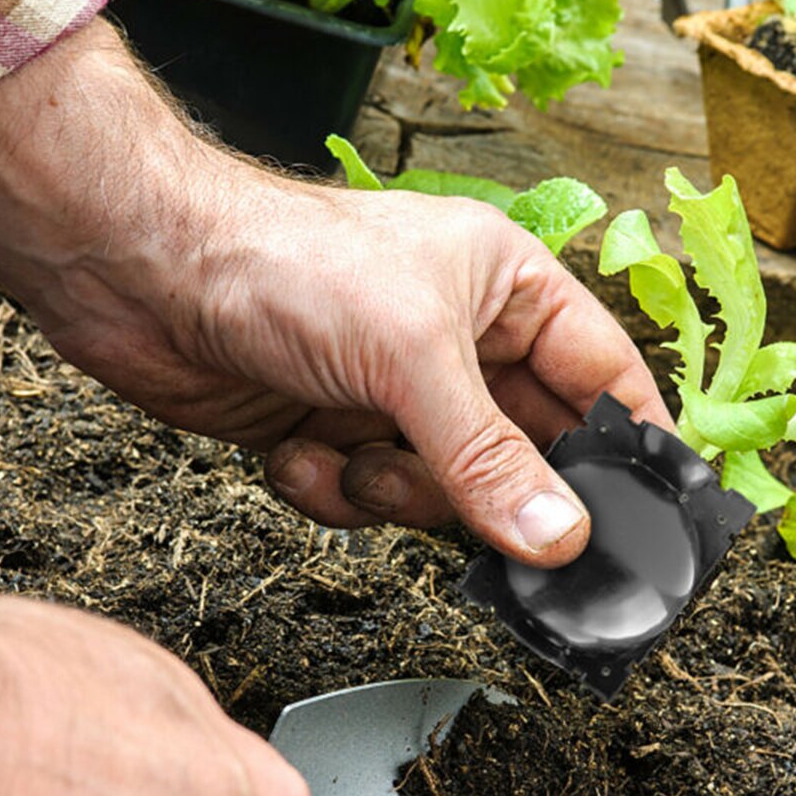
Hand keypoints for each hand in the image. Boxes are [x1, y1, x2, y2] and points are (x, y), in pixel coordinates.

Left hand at [0, 21, 673, 567]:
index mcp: (508, 292)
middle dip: (493, 490)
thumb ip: (490, 458)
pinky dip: (334, 490)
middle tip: (483, 516)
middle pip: (527, 455)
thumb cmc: (282, 260)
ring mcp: (400, 397)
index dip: (632, 446)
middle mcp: (462, 347)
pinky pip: (375, 502)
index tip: (656, 512)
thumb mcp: (412, 356)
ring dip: (396, 489)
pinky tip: (298, 446)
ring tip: (354, 450)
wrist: (139, 273)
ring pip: (448, 494)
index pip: (603, 379)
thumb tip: (560, 536)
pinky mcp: (342, 437)